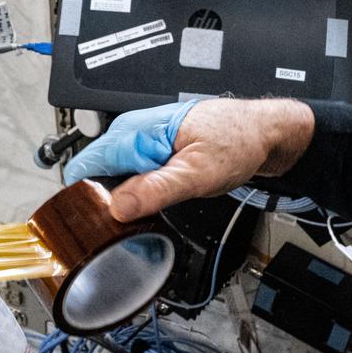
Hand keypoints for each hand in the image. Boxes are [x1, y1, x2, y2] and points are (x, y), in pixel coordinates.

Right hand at [66, 98, 316, 219]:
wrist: (262, 132)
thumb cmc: (237, 142)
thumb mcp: (198, 173)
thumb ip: (157, 190)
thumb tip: (119, 206)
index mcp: (137, 131)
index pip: (89, 165)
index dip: (89, 195)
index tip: (99, 220)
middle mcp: (134, 131)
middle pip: (98, 172)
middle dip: (106, 199)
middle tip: (131, 221)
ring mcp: (142, 141)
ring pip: (115, 175)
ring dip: (124, 196)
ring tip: (145, 210)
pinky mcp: (152, 151)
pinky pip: (132, 174)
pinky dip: (138, 190)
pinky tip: (153, 200)